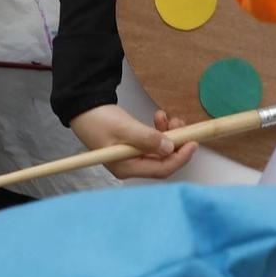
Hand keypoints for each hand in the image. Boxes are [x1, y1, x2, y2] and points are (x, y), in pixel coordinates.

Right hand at [68, 104, 197, 180]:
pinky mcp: (132, 145)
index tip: (193, 142)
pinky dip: (158, 131)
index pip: (161, 169)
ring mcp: (131, 156)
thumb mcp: (124, 128)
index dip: (180, 158)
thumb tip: (169, 148)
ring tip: (167, 117)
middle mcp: (130, 165)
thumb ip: (147, 139)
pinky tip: (158, 117)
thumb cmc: (98, 120)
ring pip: (159, 150)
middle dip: (175, 143)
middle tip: (180, 124)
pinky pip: (152, 142)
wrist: (82, 107)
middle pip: (162, 160)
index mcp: (126, 168)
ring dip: (168, 135)